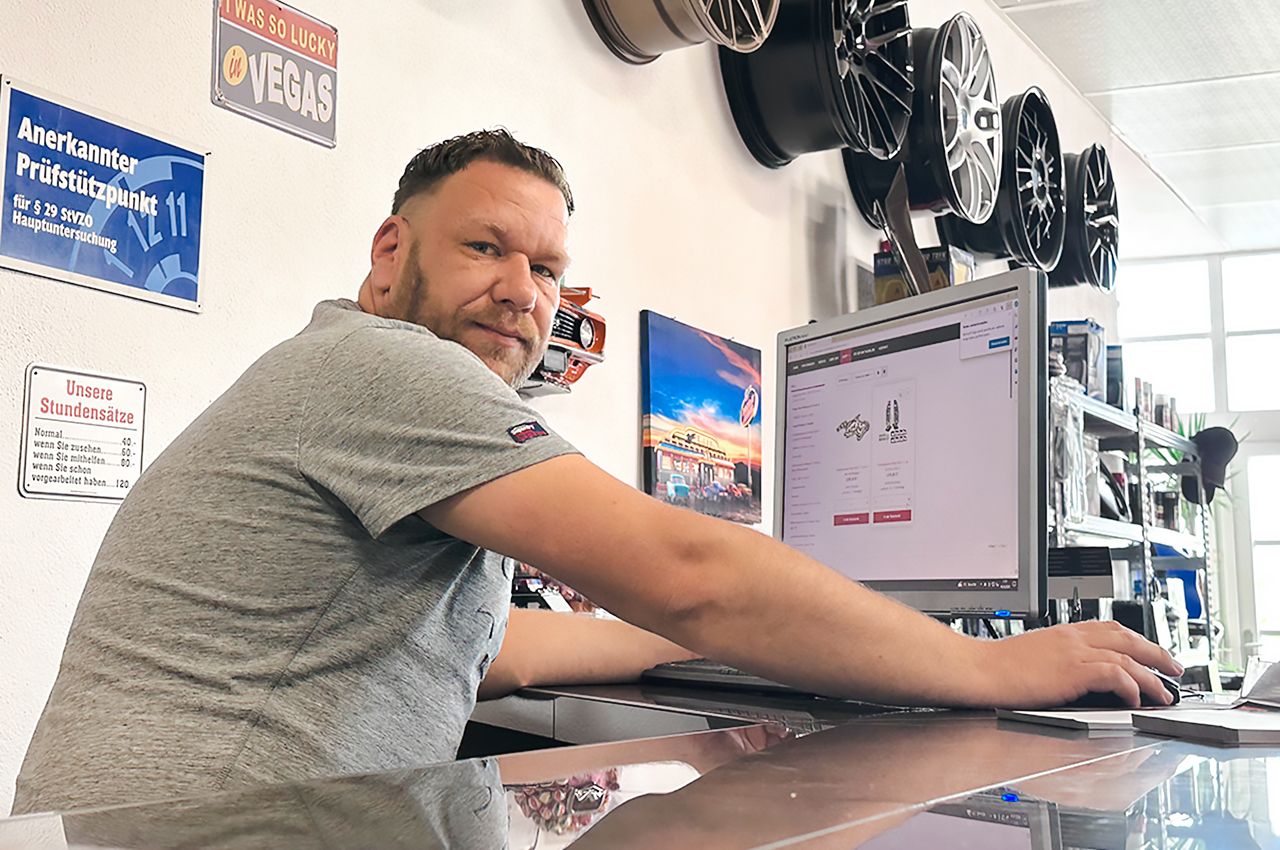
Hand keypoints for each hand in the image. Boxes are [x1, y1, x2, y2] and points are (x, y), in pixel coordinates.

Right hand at [978, 621, 1182, 708]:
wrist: (979, 669)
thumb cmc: (997, 667)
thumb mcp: (1033, 654)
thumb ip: (1058, 659)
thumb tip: (1076, 676)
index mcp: (1063, 632)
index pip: (1110, 628)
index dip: (1137, 639)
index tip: (1151, 652)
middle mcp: (1072, 638)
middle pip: (1127, 638)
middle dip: (1156, 653)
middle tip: (1174, 668)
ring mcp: (1073, 653)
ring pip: (1127, 657)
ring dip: (1151, 676)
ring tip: (1165, 692)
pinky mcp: (1072, 671)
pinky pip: (1114, 674)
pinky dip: (1130, 685)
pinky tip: (1135, 698)